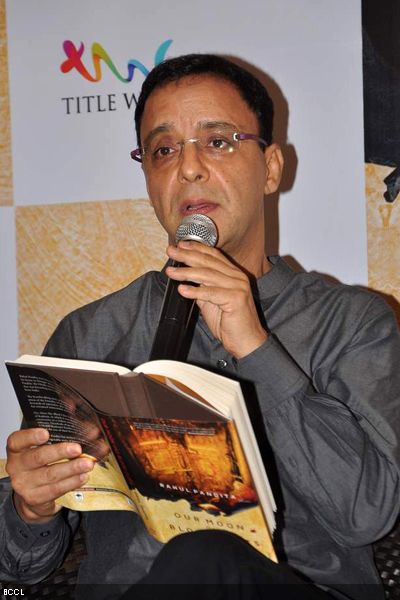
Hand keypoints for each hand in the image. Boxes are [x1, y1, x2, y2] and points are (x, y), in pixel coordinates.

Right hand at [6, 428, 94, 522]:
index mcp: (17, 449)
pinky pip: (56, 489)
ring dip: (72, 468)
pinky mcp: (35, 498)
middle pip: (38, 457)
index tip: (46, 433)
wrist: (33, 492)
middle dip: (60, 452)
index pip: (17, 441)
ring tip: (87, 464)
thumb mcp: (46, 446)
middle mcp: (17, 466)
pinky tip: (82, 476)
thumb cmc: (41, 463)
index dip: (31, 436)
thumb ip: (65, 436)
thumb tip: (92, 431)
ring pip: (50, 475)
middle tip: (78, 449)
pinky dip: (72, 482)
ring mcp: (24, 484)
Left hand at [166, 241, 267, 358]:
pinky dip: (195, 291)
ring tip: (171, 272)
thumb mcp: (211, 301)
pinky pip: (211, 293)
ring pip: (208, 275)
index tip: (180, 244)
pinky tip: (182, 289)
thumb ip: (202, 288)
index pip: (213, 255)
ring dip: (186, 272)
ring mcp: (238, 287)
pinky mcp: (236, 299)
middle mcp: (237, 277)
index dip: (196, 248)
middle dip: (187, 255)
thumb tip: (186, 279)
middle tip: (171, 251)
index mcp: (233, 274)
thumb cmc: (230, 323)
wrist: (246, 342)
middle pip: (208, 261)